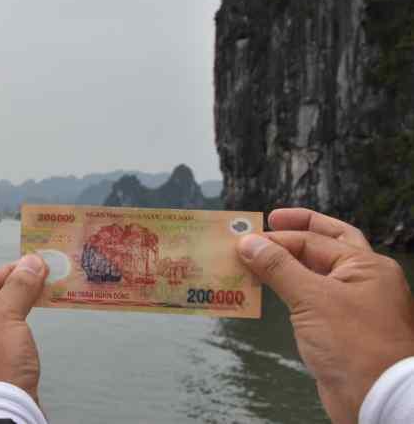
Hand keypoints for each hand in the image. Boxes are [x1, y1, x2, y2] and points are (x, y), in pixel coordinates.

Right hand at [237, 208, 413, 423]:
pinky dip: (288, 291)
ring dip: (285, 266)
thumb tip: (249, 242)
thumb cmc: (354, 344)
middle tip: (266, 224)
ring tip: (255, 260)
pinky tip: (267, 291)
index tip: (244, 240)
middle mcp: (363, 280)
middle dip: (294, 234)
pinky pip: (310, 300)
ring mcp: (353, 305)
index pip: (315, 239)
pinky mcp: (339, 329)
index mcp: (366, 266)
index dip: (278, 237)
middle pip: (325, 245)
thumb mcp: (312, 298)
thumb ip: (278, 267)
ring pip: (314, 274)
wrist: (378, 399)